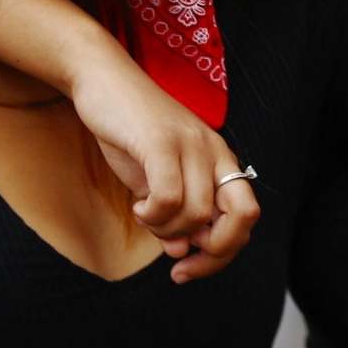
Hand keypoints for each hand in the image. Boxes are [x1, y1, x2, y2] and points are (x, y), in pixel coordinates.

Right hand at [65, 39, 259, 282]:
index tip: (187, 267)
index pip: (245, 215)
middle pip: (241, 216)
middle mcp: (213, 149)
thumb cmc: (128, 131)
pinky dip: (153, 216)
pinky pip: (170, 198)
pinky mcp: (162, 140)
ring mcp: (190, 142)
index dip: (222, 253)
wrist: (102, 79)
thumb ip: (172, 214)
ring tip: (145, 214)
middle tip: (178, 264)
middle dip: (214, 254)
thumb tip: (182, 253)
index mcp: (218, 158)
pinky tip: (138, 207)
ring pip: (198, 213)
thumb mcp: (153, 180)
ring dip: (167, 231)